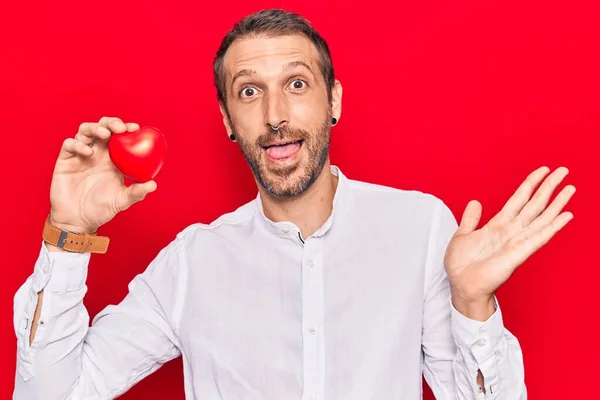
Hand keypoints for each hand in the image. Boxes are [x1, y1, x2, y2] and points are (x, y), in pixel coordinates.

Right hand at [49, 116, 157, 233]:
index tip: (136, 128)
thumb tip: (153, 184)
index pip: (120, 136)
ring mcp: (80, 154)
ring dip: (95, 128)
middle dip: (111, 122)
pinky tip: (88, 152)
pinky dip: (78, 143)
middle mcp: (97, 153)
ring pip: (85, 131)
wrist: (78, 220)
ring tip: (104, 134)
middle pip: (103, 127)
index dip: (127, 128)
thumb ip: (137, 192)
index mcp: (113, 158)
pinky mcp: (65, 160)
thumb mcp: (122, 200)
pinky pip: (69, 144)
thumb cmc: (101, 210)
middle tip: (120, 128)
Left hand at [444, 166, 574, 318]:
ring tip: (570, 189)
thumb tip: (475, 202)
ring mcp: (516, 241)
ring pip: (541, 218)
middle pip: (534, 204)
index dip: (530, 184)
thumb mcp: (462, 235)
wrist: (461, 285)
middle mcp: (511, 231)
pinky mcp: (518, 253)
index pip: (518, 199)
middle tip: (564, 170)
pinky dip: (552, 226)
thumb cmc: (461, 265)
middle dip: (549, 187)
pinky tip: (566, 216)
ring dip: (556, 204)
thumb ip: (470, 219)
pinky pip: (538, 237)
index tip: (543, 170)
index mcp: (497, 225)